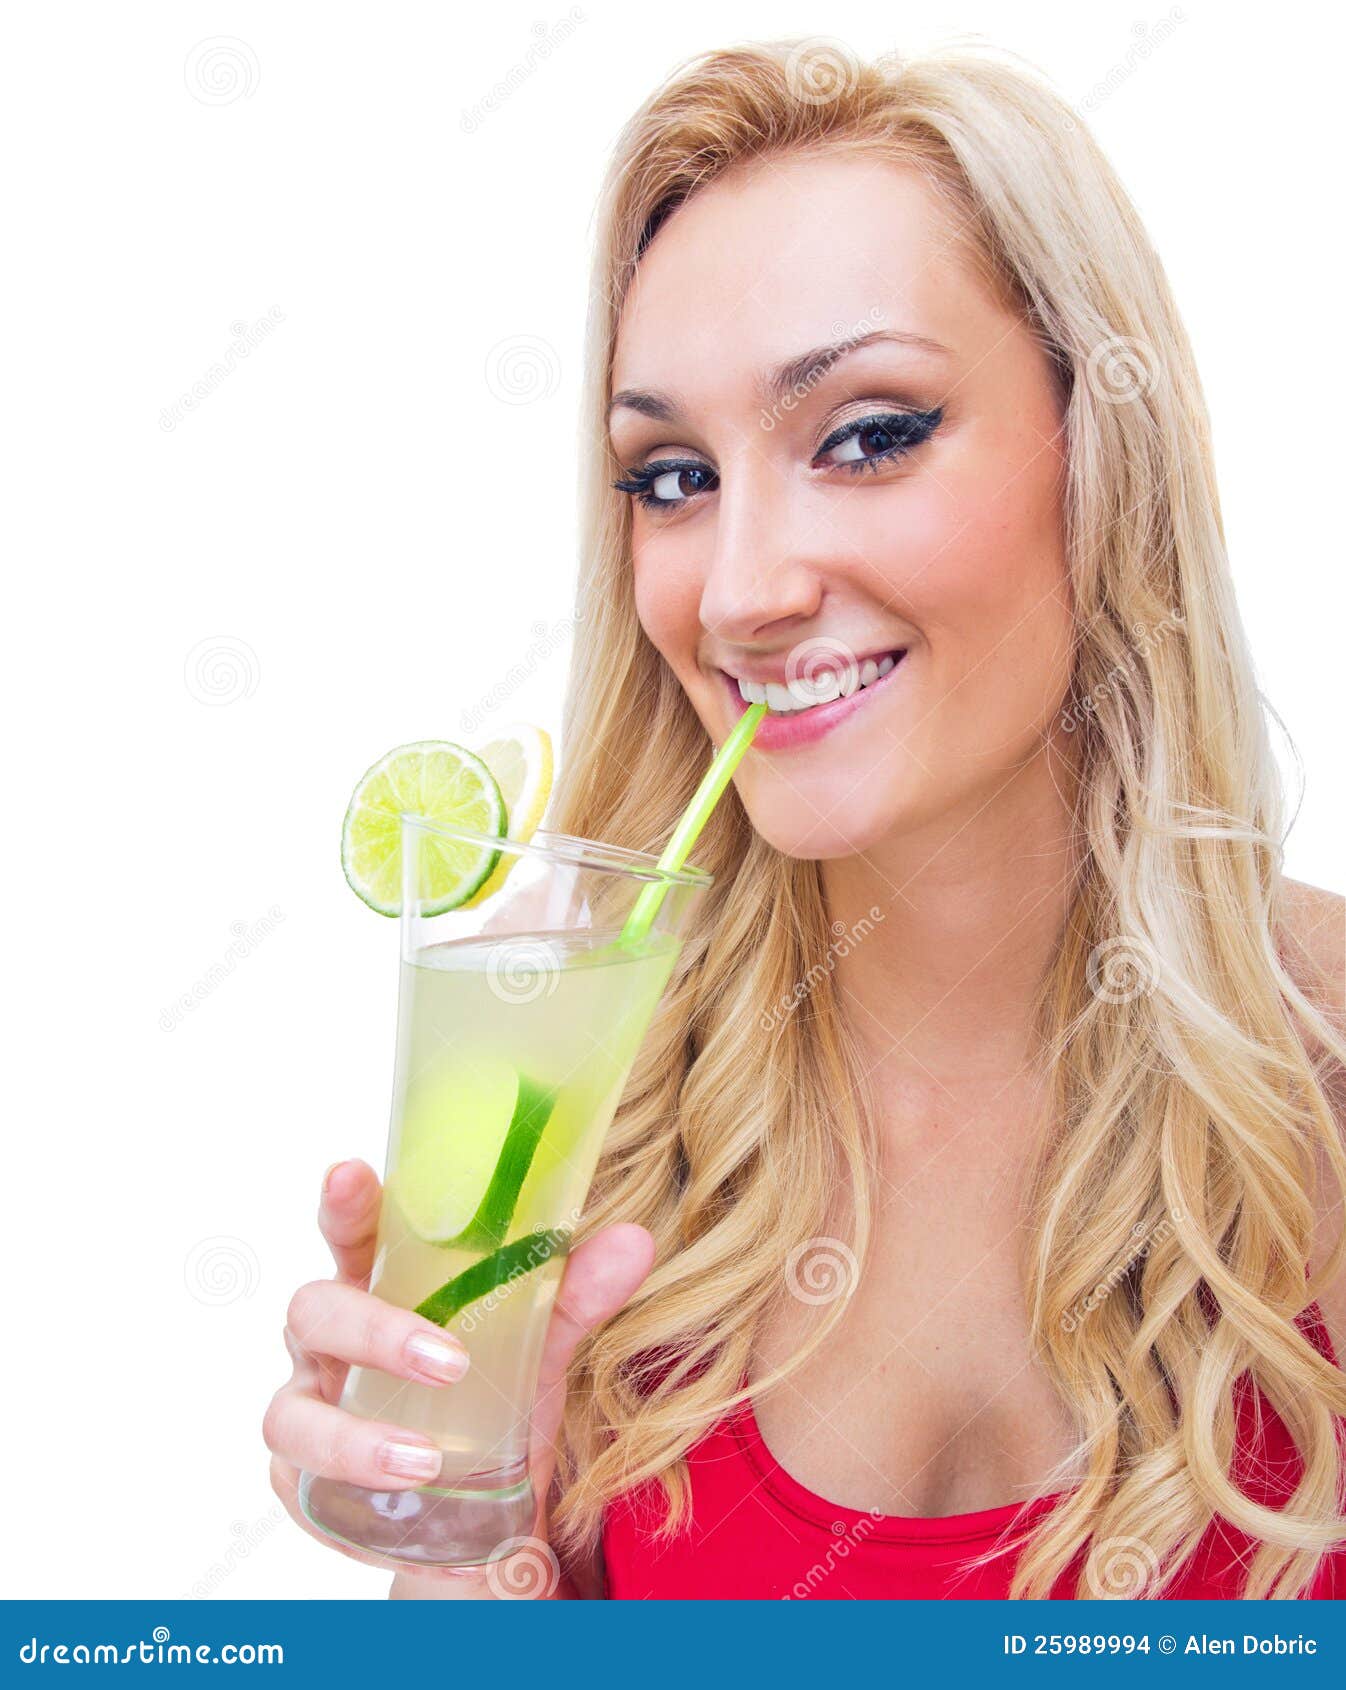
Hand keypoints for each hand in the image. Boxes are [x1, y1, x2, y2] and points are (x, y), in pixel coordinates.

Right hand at [264, 1158, 654, 1594]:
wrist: (476, 1509)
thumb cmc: (488, 1395)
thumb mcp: (536, 1347)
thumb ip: (575, 1295)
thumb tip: (635, 1241)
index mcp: (379, 1284)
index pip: (352, 1232)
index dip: (343, 1203)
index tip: (350, 1174)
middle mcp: (331, 1341)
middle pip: (313, 1311)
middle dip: (371, 1330)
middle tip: (446, 1360)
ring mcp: (310, 1410)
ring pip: (292, 1414)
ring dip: (356, 1437)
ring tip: (426, 1460)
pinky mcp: (304, 1484)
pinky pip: (302, 1487)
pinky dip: (354, 1489)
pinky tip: (408, 1494)